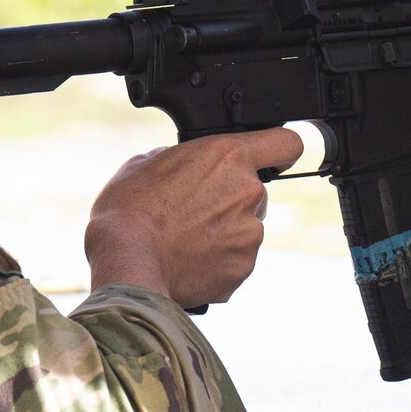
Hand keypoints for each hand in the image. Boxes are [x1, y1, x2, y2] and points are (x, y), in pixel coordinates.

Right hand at [83, 129, 304, 308]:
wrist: (125, 264)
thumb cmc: (127, 211)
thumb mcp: (144, 165)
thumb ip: (178, 160)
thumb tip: (183, 167)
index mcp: (228, 157)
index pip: (285, 143)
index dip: (280, 150)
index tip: (272, 158)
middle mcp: (248, 192)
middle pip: (254, 191)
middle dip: (230, 199)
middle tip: (192, 210)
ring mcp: (250, 234)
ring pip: (244, 228)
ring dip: (222, 232)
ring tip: (182, 241)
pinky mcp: (242, 268)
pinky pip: (234, 260)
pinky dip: (216, 262)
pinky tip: (184, 261)